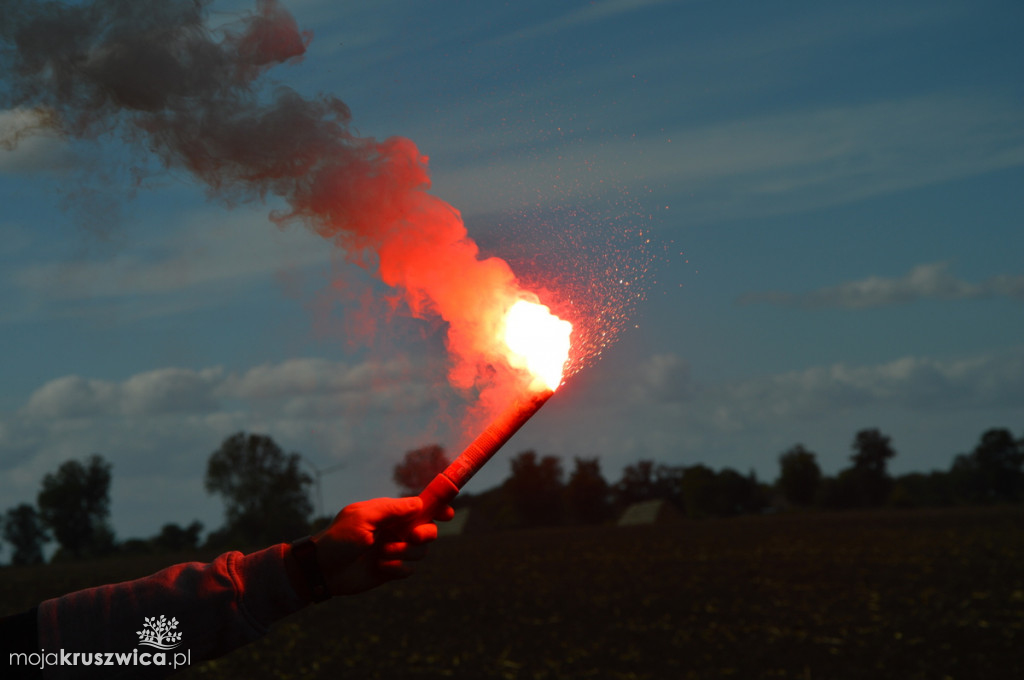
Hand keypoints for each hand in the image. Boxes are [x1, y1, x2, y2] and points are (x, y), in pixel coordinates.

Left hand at [311, 496, 453, 595]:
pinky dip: (397, 569)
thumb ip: (392, 510)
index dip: (437, 508)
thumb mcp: (363, 518)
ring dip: (404, 553)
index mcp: (389, 514)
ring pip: (420, 552)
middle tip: (411, 537)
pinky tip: (379, 568)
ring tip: (382, 554)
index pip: (420, 507)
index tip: (447, 513)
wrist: (322, 570)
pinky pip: (409, 570)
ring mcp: (394, 550)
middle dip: (424, 534)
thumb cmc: (339, 539)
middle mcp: (394, 530)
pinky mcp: (391, 570)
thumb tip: (419, 504)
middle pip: (428, 530)